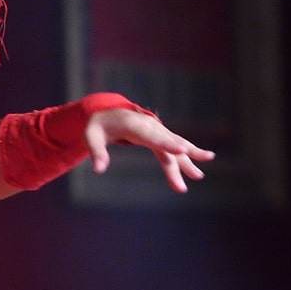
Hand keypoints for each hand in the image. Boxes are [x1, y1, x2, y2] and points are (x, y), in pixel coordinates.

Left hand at [85, 108, 214, 191]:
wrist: (106, 114)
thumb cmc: (97, 126)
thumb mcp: (90, 137)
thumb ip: (96, 152)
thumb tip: (98, 170)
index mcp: (133, 125)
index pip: (152, 136)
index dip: (167, 144)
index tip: (182, 151)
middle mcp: (149, 126)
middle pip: (167, 144)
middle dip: (182, 159)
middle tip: (197, 175)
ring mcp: (156, 130)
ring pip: (174, 146)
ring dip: (189, 161)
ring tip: (200, 175)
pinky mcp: (158, 136)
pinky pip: (173, 147)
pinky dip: (186, 156)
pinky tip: (196, 168)